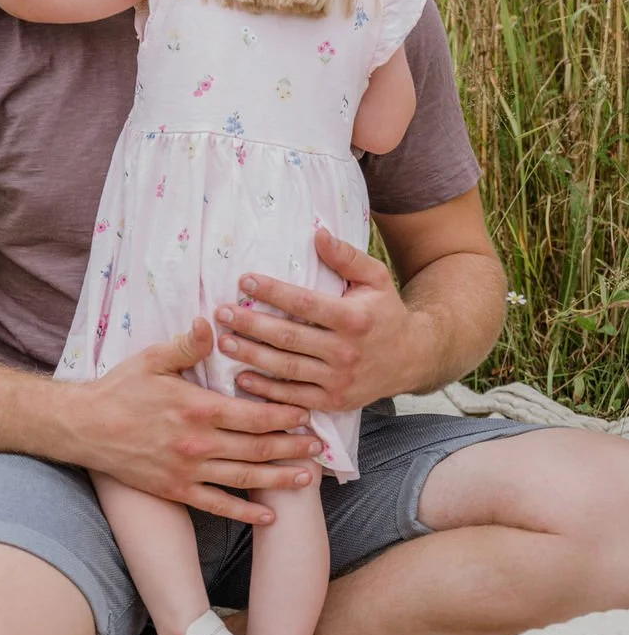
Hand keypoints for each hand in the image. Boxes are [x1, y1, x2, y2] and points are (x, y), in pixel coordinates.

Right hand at [73, 318, 323, 525]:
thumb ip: (186, 344)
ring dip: (279, 478)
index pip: (253, 413)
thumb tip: (211, 322)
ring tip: (308, 479)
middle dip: (292, 447)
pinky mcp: (176, 491)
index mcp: (197, 407)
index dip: (284, 414)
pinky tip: (268, 516)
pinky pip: (218, 504)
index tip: (307, 412)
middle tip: (320, 447)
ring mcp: (188, 471)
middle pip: (257, 448)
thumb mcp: (152, 359)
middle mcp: (198, 443)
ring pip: (245, 478)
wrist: (84, 428)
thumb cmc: (120, 389)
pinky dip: (245, 512)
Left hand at [215, 227, 425, 413]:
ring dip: (251, 356)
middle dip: (251, 324)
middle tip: (221, 313)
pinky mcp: (334, 402)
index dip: (273, 292)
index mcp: (353, 319)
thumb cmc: (386, 312)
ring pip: (286, 369)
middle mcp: (346, 352)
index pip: (304, 303)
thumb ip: (346, 256)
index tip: (244, 281)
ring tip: (223, 342)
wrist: (413, 358)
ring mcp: (339, 380)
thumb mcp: (375, 278)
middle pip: (289, 338)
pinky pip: (294, 397)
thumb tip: (317, 232)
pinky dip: (267, 391)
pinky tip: (242, 378)